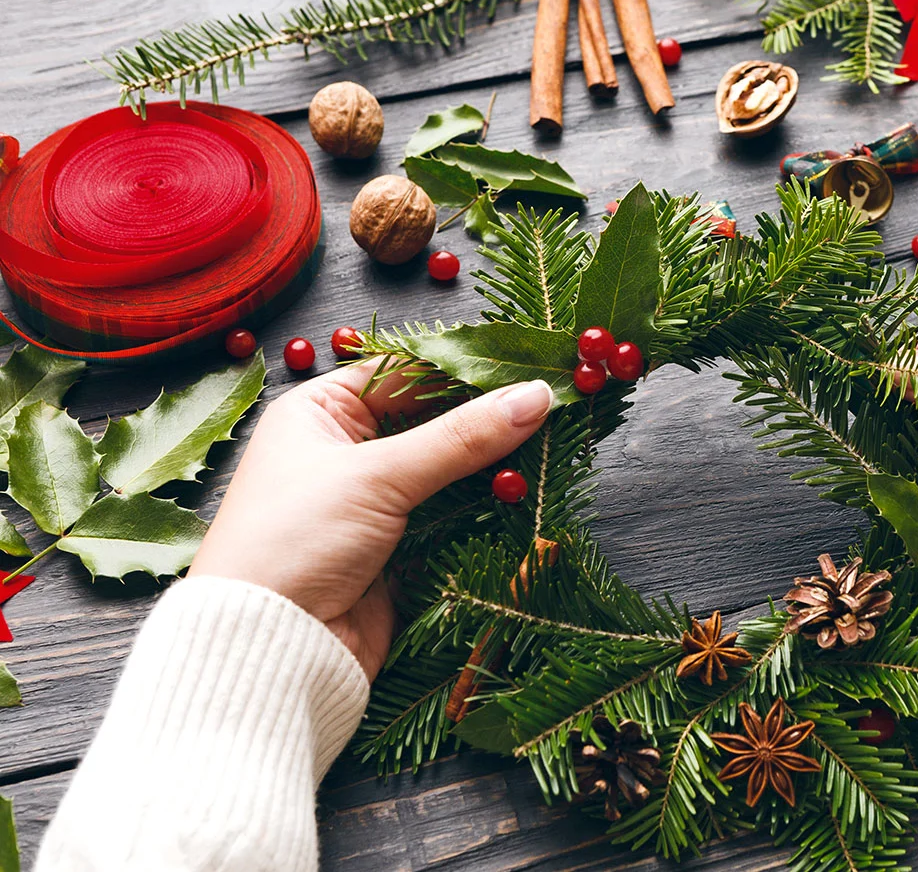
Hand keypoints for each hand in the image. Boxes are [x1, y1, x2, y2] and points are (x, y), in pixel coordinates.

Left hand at [188, 365, 552, 678]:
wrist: (268, 647)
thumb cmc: (294, 541)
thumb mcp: (377, 475)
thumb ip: (461, 437)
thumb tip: (534, 396)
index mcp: (320, 414)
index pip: (405, 373)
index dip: (465, 370)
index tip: (526, 367)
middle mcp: (345, 453)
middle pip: (433, 422)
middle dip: (488, 421)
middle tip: (552, 407)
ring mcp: (373, 504)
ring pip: (450, 472)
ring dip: (492, 468)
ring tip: (550, 447)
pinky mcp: (398, 551)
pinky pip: (453, 518)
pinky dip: (485, 510)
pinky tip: (525, 496)